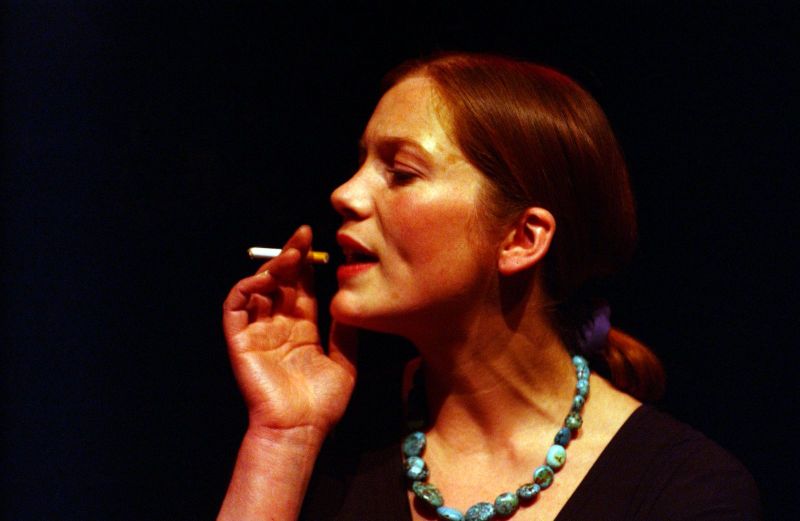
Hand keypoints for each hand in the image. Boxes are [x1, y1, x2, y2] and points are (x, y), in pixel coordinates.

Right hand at [222, 225, 356, 437]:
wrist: (301, 428)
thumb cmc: (323, 403)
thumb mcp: (344, 359)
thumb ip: (344, 329)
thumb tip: (349, 297)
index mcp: (301, 330)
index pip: (301, 288)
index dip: (307, 264)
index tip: (318, 241)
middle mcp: (278, 326)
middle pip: (281, 282)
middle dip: (290, 256)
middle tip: (303, 236)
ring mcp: (257, 332)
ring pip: (258, 288)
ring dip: (272, 267)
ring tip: (291, 254)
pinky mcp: (240, 340)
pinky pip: (235, 306)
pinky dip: (247, 288)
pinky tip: (267, 279)